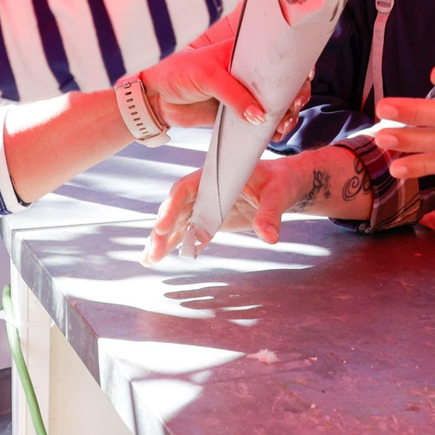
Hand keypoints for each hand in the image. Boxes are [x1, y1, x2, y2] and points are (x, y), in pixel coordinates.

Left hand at [140, 39, 308, 142]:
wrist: (156, 97)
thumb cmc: (178, 72)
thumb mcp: (208, 76)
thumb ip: (234, 94)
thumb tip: (261, 117)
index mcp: (244, 53)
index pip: (276, 57)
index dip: (294, 66)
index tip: (304, 79)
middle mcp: (248, 72)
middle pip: (283, 83)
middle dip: (295, 95)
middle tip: (294, 106)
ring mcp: (245, 94)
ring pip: (276, 104)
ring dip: (286, 115)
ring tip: (283, 125)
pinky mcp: (238, 114)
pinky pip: (261, 123)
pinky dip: (271, 130)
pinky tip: (275, 135)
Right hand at [143, 158, 302, 263]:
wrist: (285, 184)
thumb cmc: (281, 182)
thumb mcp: (279, 194)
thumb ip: (270, 214)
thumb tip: (269, 237)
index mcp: (216, 175)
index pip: (186, 188)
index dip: (172, 206)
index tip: (161, 226)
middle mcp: (206, 188)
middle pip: (176, 207)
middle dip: (162, 229)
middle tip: (153, 251)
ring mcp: (206, 204)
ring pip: (177, 221)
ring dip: (162, 239)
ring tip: (148, 259)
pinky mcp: (210, 218)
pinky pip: (187, 231)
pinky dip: (173, 244)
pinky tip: (156, 258)